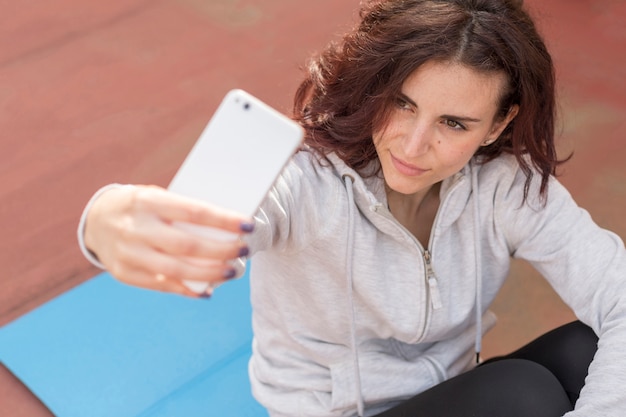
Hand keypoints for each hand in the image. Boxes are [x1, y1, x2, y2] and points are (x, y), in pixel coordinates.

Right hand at [83, 185, 253, 297]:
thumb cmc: (142, 206)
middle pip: (188, 245)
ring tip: (232, 271)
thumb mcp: (158, 197)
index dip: (224, 221)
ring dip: (209, 273)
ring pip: (177, 269)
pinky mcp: (125, 274)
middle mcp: (136, 228)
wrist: (96, 219)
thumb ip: (184, 213)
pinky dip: (188, 289)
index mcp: (148, 201)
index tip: (248, 225)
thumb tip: (226, 230)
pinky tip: (208, 289)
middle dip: (221, 250)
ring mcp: (129, 254)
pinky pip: (162, 285)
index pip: (194, 212)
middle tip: (244, 250)